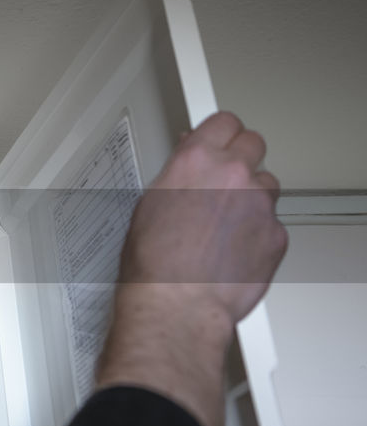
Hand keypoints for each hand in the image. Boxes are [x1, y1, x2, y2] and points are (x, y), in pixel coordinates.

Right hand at [119, 111, 286, 321]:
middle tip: (227, 176)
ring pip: (267, 183)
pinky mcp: (277, 233)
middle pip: (254, 143)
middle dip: (241, 157)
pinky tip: (234, 248)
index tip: (221, 139)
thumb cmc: (155, 264)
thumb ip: (178, 176)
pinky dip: (258, 231)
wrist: (179, 303)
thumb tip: (188, 169)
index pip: (224, 122)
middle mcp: (232, 175)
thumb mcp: (149, 205)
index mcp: (195, 161)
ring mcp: (260, 204)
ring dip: (252, 195)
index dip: (222, 132)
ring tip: (226, 222)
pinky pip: (273, 221)